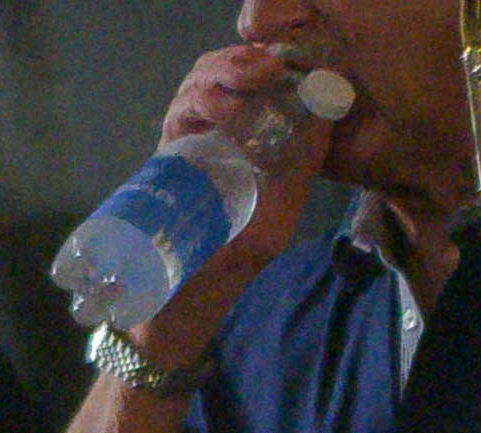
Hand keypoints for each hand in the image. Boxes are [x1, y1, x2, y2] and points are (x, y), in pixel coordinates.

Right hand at [137, 39, 335, 369]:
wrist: (161, 318)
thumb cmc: (215, 284)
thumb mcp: (268, 231)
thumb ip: (293, 182)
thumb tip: (319, 125)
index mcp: (252, 154)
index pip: (261, 92)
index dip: (272, 70)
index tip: (283, 71)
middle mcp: (220, 147)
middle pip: (227, 80)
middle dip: (240, 66)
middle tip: (259, 73)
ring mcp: (189, 154)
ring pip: (198, 90)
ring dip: (217, 79)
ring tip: (233, 93)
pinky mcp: (162, 166)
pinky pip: (177, 118)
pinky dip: (192, 103)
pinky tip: (209, 110)